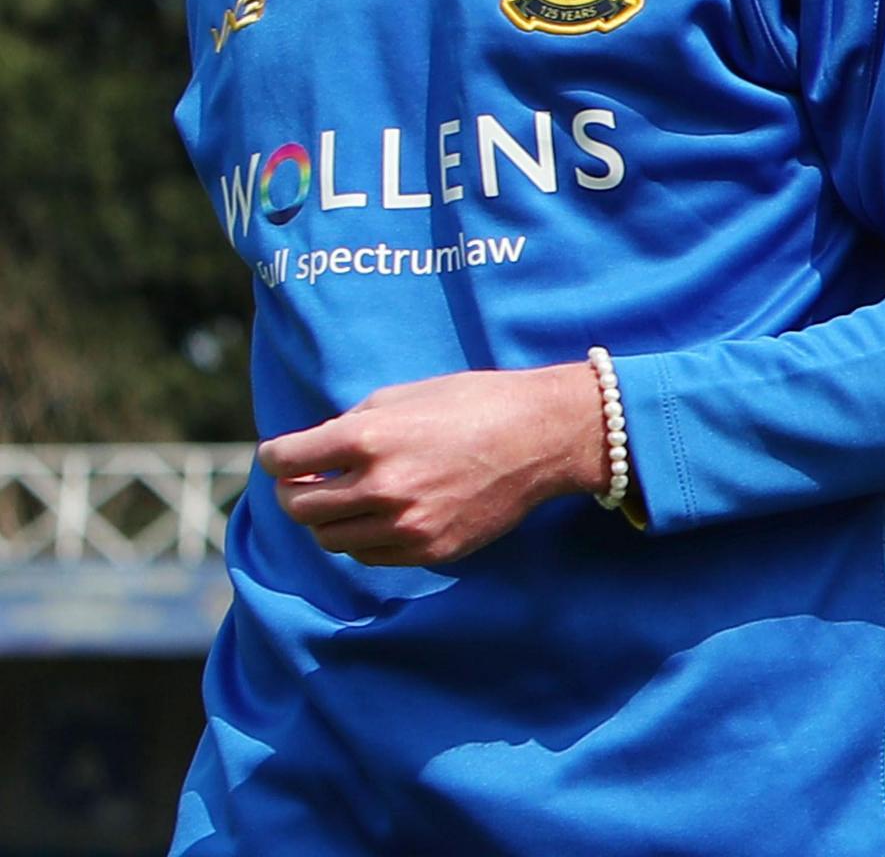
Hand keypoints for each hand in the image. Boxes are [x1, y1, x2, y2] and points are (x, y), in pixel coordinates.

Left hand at [257, 363, 610, 565]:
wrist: (543, 436)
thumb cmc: (473, 404)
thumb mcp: (402, 396)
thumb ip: (349, 426)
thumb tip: (309, 455)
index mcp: (367, 438)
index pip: (283, 460)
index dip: (274, 457)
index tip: (280, 457)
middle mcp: (380, 486)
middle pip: (297, 507)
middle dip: (292, 491)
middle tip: (305, 481)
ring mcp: (405, 524)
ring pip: (328, 538)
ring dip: (326, 518)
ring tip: (344, 499)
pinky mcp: (428, 549)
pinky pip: (368, 555)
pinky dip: (363, 537)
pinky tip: (381, 514)